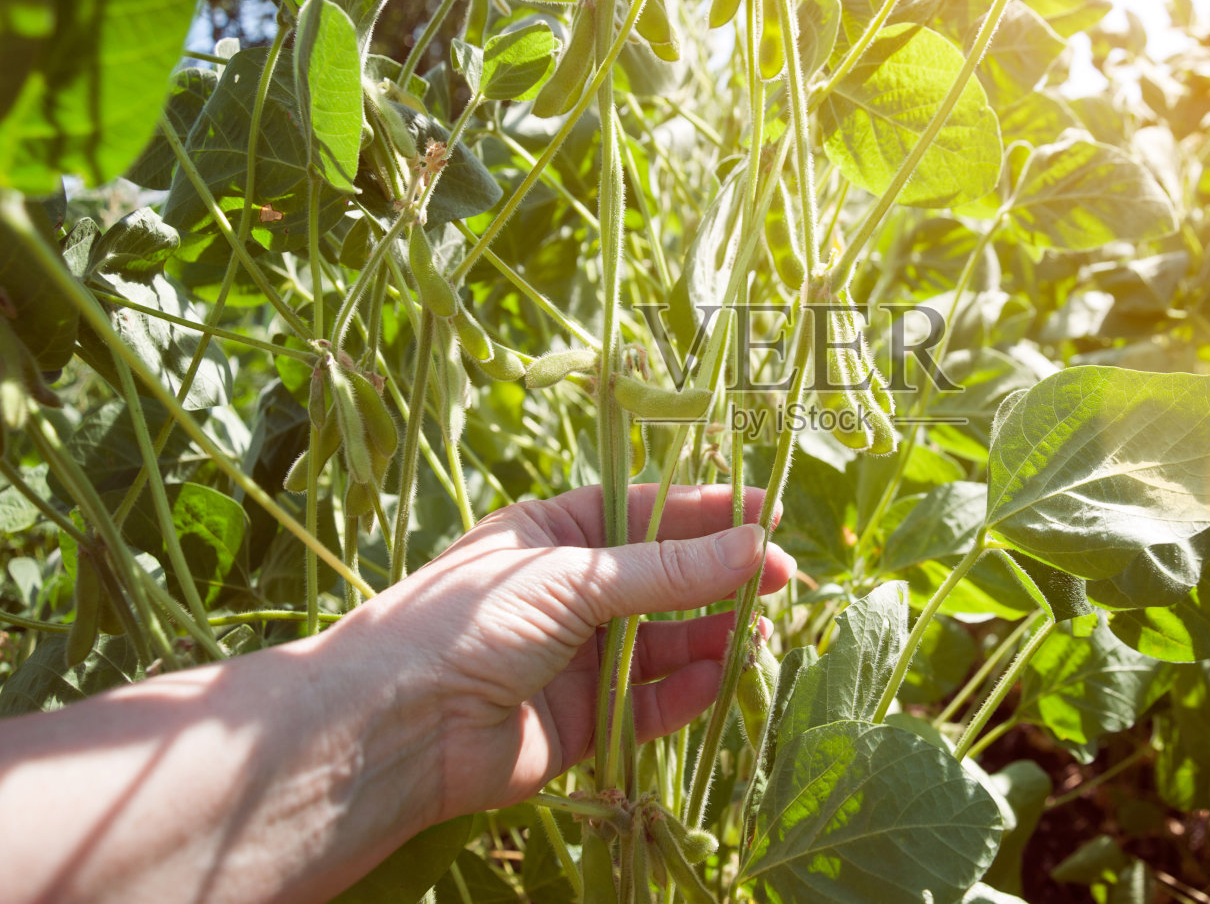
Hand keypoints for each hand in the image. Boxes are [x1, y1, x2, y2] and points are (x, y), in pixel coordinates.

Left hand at [331, 482, 792, 820]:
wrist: (395, 727)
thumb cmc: (467, 622)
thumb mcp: (574, 576)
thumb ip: (668, 568)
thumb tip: (756, 545)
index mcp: (550, 533)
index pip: (645, 511)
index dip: (708, 511)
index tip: (770, 513)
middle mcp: (566, 592)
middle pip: (664, 579)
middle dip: (723, 577)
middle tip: (785, 577)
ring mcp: (575, 658)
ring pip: (665, 644)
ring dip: (714, 636)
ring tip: (761, 632)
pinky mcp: (582, 722)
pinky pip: (651, 703)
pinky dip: (690, 692)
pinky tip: (725, 677)